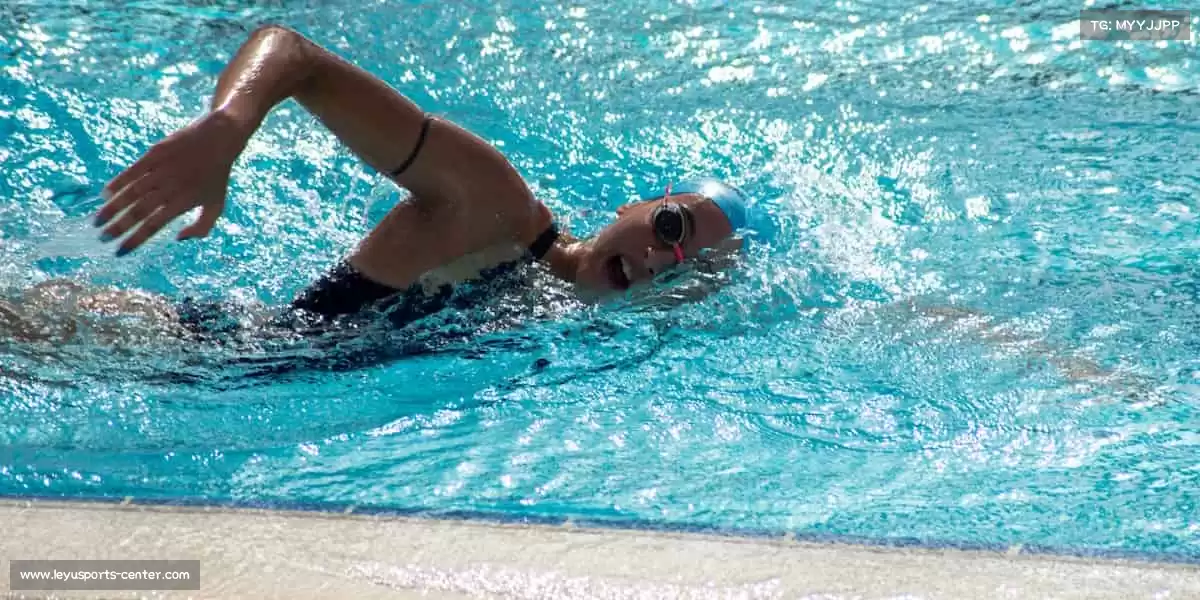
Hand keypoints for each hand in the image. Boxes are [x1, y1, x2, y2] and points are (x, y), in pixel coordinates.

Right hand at [95, 109, 251, 255]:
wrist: (218, 139)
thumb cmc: (216, 177)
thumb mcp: (217, 205)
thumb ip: (202, 227)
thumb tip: (179, 239)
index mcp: (183, 203)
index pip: (153, 226)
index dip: (135, 239)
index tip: (119, 251)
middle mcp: (169, 188)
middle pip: (138, 211)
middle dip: (118, 227)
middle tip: (102, 238)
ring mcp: (160, 171)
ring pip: (131, 193)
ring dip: (112, 208)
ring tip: (98, 221)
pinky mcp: (155, 154)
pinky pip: (132, 171)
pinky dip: (117, 183)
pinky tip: (104, 195)